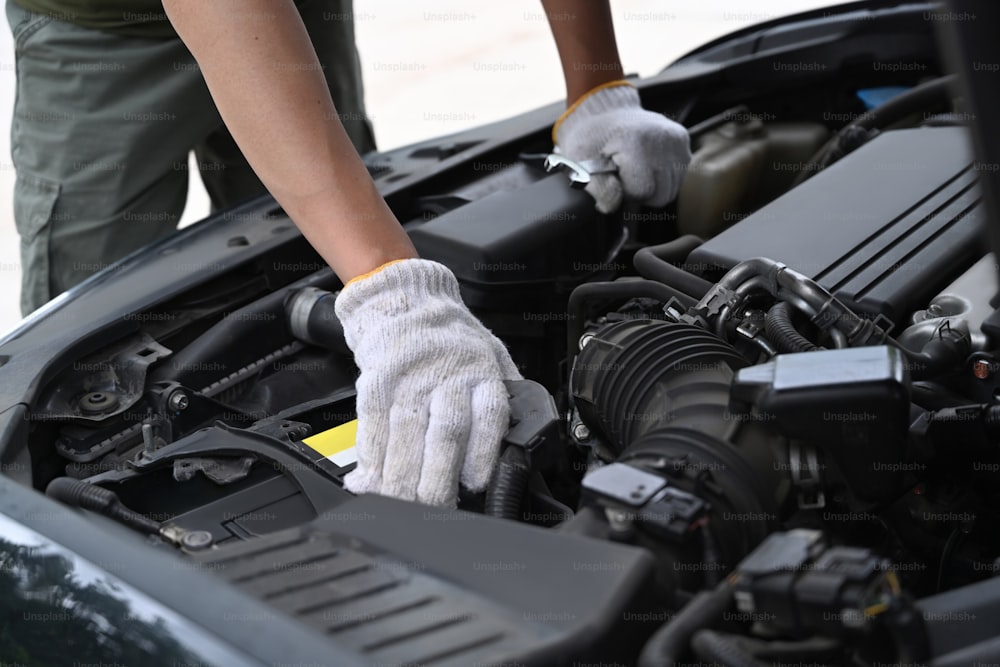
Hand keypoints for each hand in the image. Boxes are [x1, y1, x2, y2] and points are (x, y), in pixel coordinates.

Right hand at [334, 259, 521, 506]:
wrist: (405, 299)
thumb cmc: (450, 336)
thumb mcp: (490, 355)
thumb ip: (502, 395)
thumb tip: (518, 441)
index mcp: (481, 373)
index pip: (489, 417)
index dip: (482, 455)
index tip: (475, 484)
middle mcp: (447, 376)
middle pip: (445, 434)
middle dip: (438, 480)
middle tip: (435, 508)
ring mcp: (409, 380)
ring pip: (406, 437)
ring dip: (401, 478)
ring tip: (401, 504)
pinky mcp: (376, 383)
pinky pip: (374, 427)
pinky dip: (372, 457)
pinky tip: (371, 479)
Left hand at [554, 81, 690, 213]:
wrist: (605, 110)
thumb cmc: (590, 137)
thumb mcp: (580, 163)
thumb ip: (598, 189)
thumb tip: (612, 207)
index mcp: (636, 143)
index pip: (644, 191)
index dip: (627, 192)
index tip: (615, 178)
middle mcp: (662, 139)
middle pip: (663, 195)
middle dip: (642, 193)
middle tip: (625, 176)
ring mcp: (676, 139)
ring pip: (672, 188)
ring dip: (653, 185)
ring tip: (634, 168)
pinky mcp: (682, 139)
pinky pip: (677, 175)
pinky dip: (662, 175)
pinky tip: (646, 163)